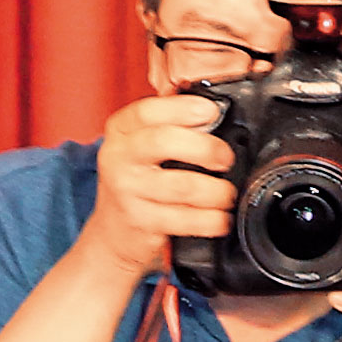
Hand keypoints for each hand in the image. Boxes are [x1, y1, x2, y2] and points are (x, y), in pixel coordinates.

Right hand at [81, 82, 244, 272]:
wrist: (114, 233)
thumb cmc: (138, 183)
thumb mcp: (142, 147)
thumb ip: (170, 126)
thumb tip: (212, 113)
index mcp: (120, 131)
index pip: (148, 112)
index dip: (182, 108)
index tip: (211, 111)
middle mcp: (118, 157)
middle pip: (164, 142)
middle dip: (205, 148)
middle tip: (225, 158)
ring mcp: (127, 190)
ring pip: (182, 185)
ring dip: (215, 191)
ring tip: (227, 194)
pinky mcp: (140, 221)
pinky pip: (184, 219)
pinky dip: (210, 219)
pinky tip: (220, 218)